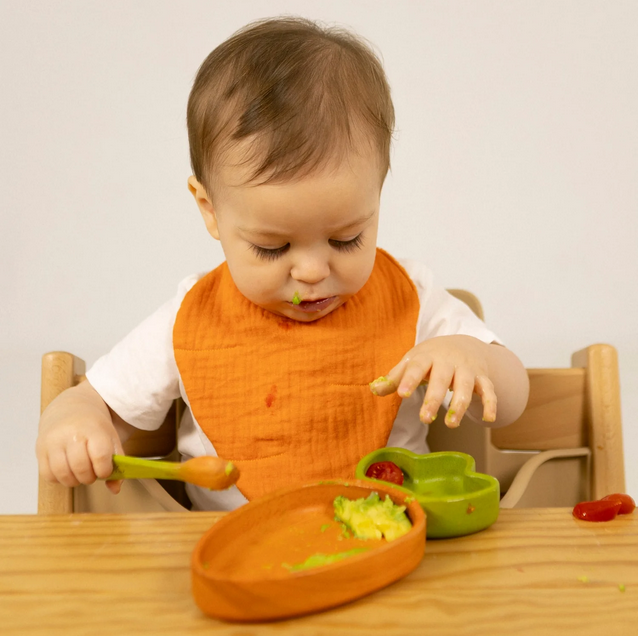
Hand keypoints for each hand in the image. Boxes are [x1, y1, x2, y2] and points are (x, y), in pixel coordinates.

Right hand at [36, 381, 124, 493]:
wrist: (70, 408)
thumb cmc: (94, 426)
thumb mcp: (111, 438)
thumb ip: (117, 463)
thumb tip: (115, 489)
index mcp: (93, 429)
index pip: (100, 456)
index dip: (104, 470)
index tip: (105, 470)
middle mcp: (71, 434)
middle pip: (80, 468)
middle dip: (90, 477)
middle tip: (92, 472)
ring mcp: (53, 442)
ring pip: (63, 474)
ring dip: (74, 481)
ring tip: (80, 472)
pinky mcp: (40, 450)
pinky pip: (48, 475)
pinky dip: (59, 479)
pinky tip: (67, 470)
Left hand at [369, 335, 496, 427]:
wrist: (464, 343)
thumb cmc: (431, 357)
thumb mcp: (412, 362)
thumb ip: (395, 377)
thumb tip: (373, 389)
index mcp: (427, 356)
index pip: (416, 367)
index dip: (409, 380)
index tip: (403, 394)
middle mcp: (448, 361)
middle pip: (441, 380)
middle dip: (434, 399)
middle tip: (425, 419)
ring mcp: (467, 369)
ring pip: (466, 387)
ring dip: (459, 405)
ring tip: (450, 423)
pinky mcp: (483, 378)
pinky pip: (489, 391)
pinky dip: (490, 404)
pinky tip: (487, 419)